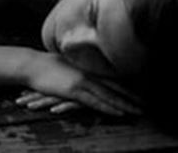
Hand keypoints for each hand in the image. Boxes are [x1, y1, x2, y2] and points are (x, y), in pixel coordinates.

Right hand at [18, 51, 140, 116]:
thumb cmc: (45, 66)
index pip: (111, 78)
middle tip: (145, 105)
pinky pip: (95, 102)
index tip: (139, 94)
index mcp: (87, 67)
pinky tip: (119, 113)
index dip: (126, 86)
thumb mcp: (65, 66)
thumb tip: (85, 75)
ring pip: (109, 95)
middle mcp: (88, 73)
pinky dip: (109, 107)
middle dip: (131, 97)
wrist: (31, 65)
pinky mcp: (74, 90)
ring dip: (125, 104)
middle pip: (115, 86)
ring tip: (138, 112)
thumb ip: (78, 70)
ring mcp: (82, 81)